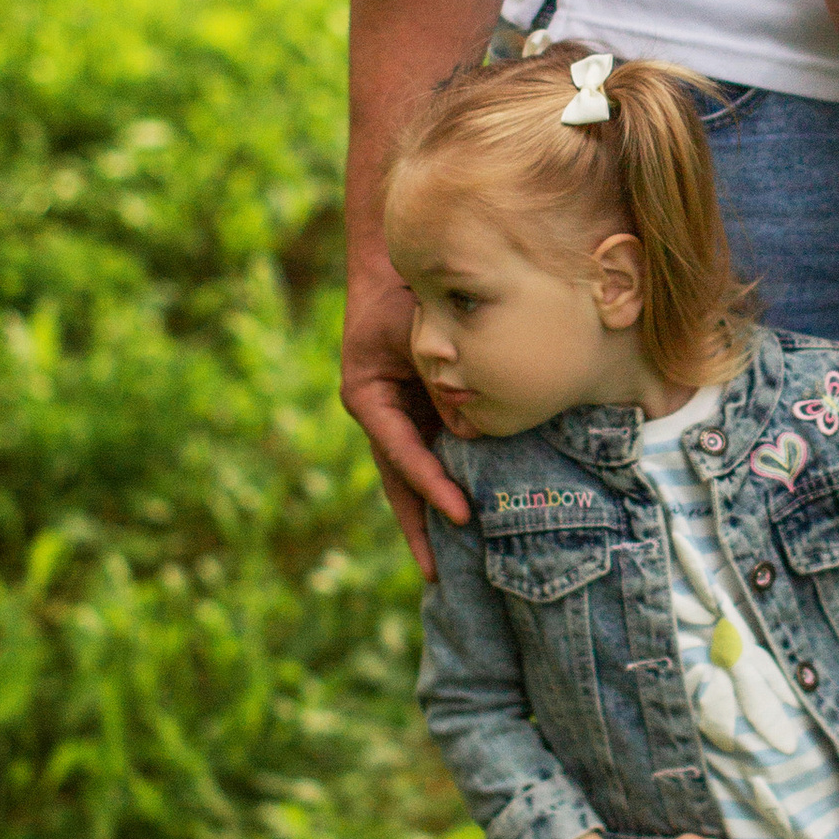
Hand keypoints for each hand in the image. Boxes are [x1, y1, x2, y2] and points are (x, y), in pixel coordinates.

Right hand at [341, 253, 469, 574]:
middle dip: (420, 526)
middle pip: (400, 480)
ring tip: (449, 564)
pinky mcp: (421, 408)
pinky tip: (471, 510)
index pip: (402, 454)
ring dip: (433, 512)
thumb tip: (469, 432)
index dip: (432, 487)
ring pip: (416, 473)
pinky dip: (450, 479)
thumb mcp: (418, 334)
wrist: (401, 262)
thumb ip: (441, 380)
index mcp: (368, 397)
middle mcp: (380, 412)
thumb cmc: (405, 292)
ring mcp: (400, 414)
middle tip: (437, 576)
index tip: (462, 516)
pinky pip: (436, 451)